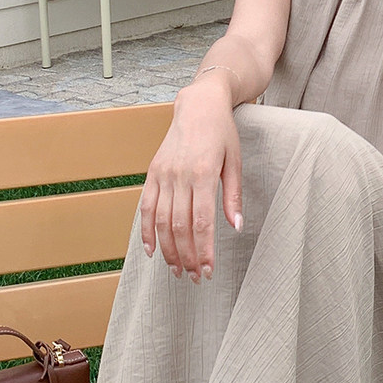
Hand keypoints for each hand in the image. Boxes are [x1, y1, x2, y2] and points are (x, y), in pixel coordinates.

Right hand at [138, 83, 242, 280]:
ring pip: (161, 221)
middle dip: (188, 257)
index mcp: (202, 173)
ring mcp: (162, 174)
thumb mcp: (234, 162)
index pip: (202, 222)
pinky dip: (146, 231)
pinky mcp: (152, 173)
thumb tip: (236, 227)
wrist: (198, 105)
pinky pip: (146, 207)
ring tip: (177, 270)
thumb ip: (233, 196)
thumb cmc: (222, 133)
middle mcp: (179, 175)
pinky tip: (152, 251)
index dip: (204, 250)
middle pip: (180, 227)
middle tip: (196, 277)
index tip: (209, 270)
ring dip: (168, 250)